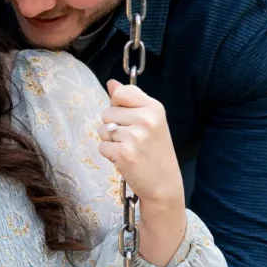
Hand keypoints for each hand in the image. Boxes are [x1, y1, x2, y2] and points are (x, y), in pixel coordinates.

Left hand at [98, 80, 183, 206]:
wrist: (164, 184)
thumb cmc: (156, 151)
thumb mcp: (151, 121)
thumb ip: (131, 100)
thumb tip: (111, 83)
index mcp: (154, 108)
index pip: (120, 92)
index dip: (118, 105)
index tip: (129, 118)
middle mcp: (145, 119)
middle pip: (107, 112)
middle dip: (113, 126)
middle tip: (131, 139)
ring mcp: (134, 137)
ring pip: (102, 130)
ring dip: (110, 141)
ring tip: (128, 148)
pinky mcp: (123, 154)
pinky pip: (102, 146)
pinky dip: (109, 154)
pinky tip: (125, 159)